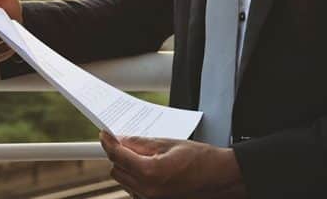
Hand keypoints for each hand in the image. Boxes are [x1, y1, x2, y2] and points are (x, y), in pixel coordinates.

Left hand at [99, 132, 246, 198]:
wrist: (222, 178)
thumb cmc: (202, 160)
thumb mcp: (168, 143)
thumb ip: (140, 143)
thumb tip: (120, 139)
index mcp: (151, 173)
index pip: (118, 155)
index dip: (108, 142)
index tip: (104, 134)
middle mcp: (148, 191)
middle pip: (117, 170)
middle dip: (119, 155)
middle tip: (127, 143)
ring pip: (124, 181)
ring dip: (127, 167)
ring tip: (145, 156)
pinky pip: (135, 190)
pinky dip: (136, 178)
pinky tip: (150, 168)